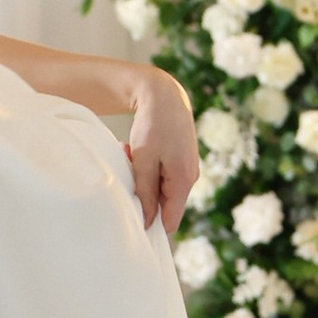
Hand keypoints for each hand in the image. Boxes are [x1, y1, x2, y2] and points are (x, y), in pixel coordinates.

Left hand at [124, 66, 200, 234]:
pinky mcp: (180, 158)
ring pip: (159, 187)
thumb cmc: (153, 125)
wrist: (164, 93)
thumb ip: (146, 192)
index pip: (170, 221)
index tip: (130, 215)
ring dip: (142, 177)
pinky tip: (135, 149)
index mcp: (184, 181)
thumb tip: (148, 222)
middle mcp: (190, 177)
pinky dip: (146, 166)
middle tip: (128, 171)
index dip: (150, 224)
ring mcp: (186, 167)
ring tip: (130, 154)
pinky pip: (161, 173)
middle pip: (163, 204)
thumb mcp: (144, 160)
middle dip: (142, 194)